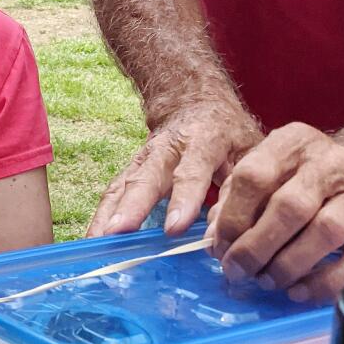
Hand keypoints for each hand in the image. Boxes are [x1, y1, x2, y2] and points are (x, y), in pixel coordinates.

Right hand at [88, 101, 262, 236]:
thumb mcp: (250, 149)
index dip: (183, 199)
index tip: (173, 228)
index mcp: (203, 141)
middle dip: (132, 206)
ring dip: (109, 213)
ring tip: (97, 242)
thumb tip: (231, 230)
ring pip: (124, 184)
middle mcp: (167, 148)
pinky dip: (101, 215)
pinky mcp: (132, 168)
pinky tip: (93, 240)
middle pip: (146, 177)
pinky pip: (114, 191)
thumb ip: (244, 185)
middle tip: (117, 231)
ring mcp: (144, 157)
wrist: (195, 102)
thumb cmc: (229, 132)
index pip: (191, 172)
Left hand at [209, 122, 343, 301]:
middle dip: (257, 246)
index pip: (255, 175)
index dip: (232, 217)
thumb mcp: (267, 172)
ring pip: (325, 232)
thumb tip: (215, 242)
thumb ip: (236, 200)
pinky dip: (325, 282)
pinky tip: (298, 291)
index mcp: (293, 141)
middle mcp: (331, 163)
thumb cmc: (303, 179)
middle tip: (238, 271)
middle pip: (290, 206)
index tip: (219, 247)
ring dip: (289, 264)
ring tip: (266, 281)